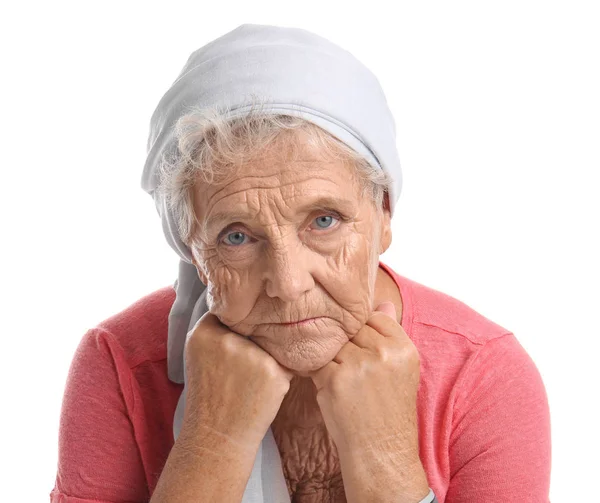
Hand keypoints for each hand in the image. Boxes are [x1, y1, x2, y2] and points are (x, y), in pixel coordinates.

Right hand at [182, 312, 294, 451]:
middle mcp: (227, 338)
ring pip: (272, 343)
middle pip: (254, 326)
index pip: (231, 312)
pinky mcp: (274, 371)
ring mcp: (252, 354)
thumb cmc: (210, 396)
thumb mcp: (200, 356)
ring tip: (251, 382)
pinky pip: (286, 362)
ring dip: (268, 358)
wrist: (217, 436)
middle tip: (242, 369)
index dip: (237, 324)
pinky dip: (279, 375)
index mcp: (203, 332)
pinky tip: (263, 391)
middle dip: (254, 342)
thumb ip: (217, 330)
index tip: (237, 339)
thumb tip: (249, 309)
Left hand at [307, 302, 428, 501]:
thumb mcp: (400, 369)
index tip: (361, 350)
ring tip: (340, 378)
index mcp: (403, 348)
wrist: (382, 452)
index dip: (362, 333)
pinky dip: (318, 372)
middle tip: (349, 367)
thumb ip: (390, 334)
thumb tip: (382, 301)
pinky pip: (317, 362)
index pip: (374, 317)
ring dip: (330, 357)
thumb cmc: (389, 411)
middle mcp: (383, 353)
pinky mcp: (335, 379)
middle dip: (345, 344)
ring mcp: (358, 365)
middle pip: (350, 329)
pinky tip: (329, 387)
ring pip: (332, 343)